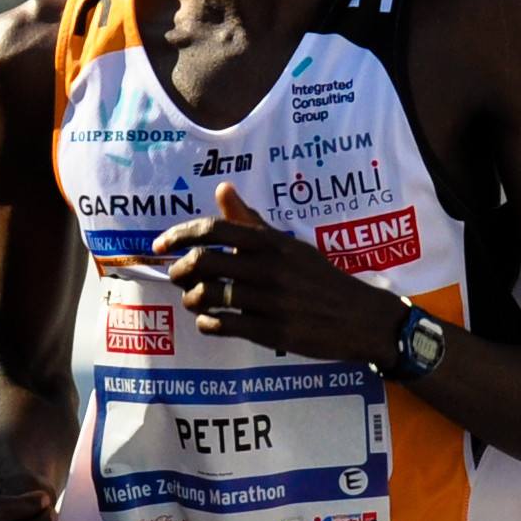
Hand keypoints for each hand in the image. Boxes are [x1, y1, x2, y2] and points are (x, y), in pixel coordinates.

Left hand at [151, 185, 407, 362]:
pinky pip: (223, 325)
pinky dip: (207, 323)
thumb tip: (222, 188)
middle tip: (177, 276)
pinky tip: (209, 321)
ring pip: (208, 295)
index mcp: (272, 242)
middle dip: (179, 270)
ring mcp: (270, 301)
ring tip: (193, 300)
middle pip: (203, 262)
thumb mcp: (289, 245)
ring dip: (190, 298)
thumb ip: (252, 221)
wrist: (359, 317)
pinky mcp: (272, 331)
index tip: (160, 246)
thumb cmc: (319, 278)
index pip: (214, 230)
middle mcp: (269, 268)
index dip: (178, 235)